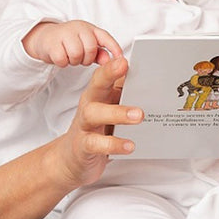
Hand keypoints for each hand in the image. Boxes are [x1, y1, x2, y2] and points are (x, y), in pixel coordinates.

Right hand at [23, 20, 121, 67]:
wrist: (45, 37)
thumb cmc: (69, 42)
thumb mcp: (86, 44)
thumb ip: (100, 53)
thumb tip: (112, 61)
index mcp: (89, 28)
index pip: (105, 37)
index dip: (114, 48)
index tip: (120, 59)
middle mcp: (78, 28)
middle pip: (90, 48)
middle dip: (87, 58)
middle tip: (80, 58)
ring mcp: (64, 34)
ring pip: (76, 54)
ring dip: (74, 61)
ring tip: (70, 57)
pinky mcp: (52, 43)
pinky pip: (62, 59)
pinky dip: (62, 63)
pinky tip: (61, 58)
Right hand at [51, 56, 142, 187]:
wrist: (71, 160)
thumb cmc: (96, 131)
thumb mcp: (109, 109)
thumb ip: (123, 95)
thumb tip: (147, 79)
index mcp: (98, 96)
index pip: (102, 75)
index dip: (112, 65)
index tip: (125, 59)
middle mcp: (89, 106)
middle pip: (95, 86)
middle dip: (109, 75)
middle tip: (126, 70)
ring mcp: (85, 126)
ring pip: (94, 114)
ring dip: (118, 113)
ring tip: (139, 115)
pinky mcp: (84, 146)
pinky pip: (96, 144)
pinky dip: (113, 144)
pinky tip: (129, 145)